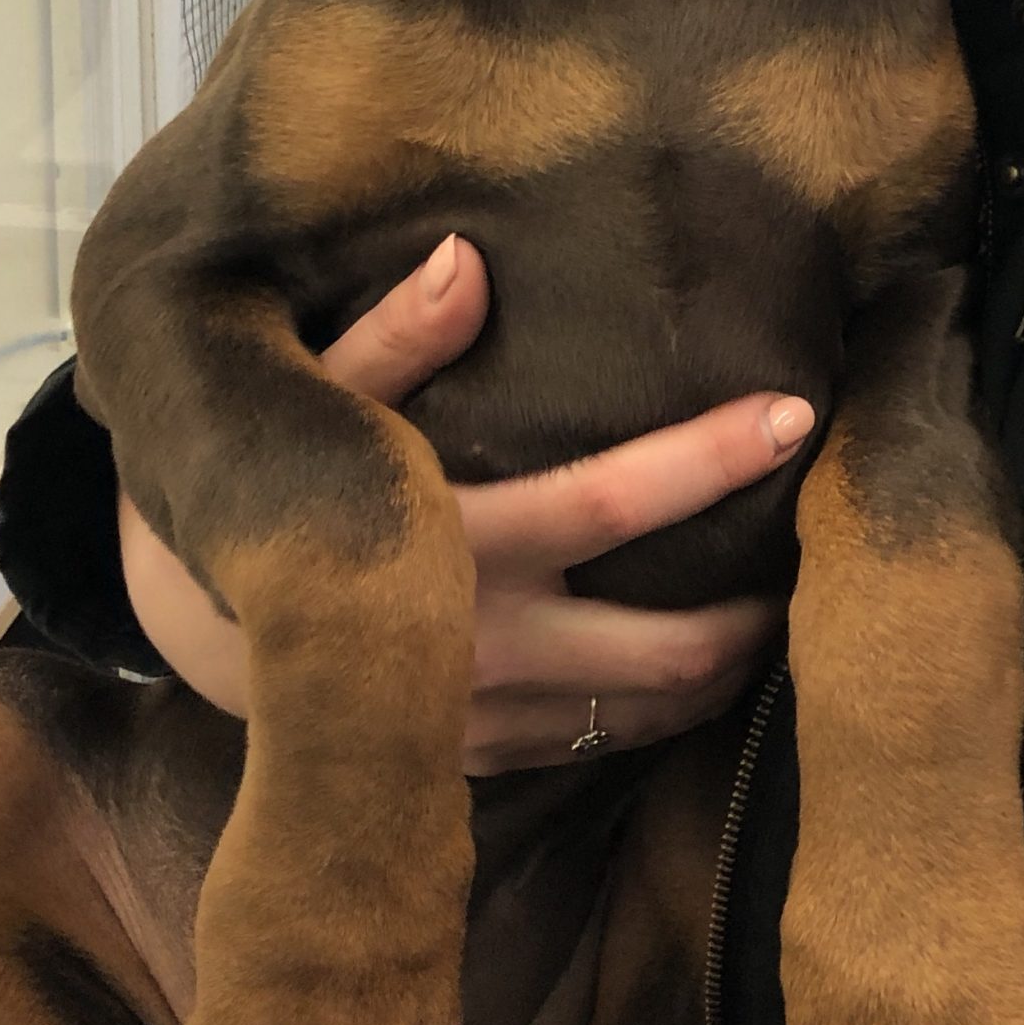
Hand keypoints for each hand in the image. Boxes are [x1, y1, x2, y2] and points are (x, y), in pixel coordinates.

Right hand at [118, 236, 805, 771]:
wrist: (191, 623)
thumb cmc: (270, 485)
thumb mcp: (311, 399)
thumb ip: (392, 339)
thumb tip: (466, 260)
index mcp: (458, 545)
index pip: (611, 504)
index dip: (709, 459)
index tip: (796, 416)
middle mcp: (482, 649)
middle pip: (665, 651)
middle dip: (760, 615)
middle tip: (832, 560)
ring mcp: (481, 722)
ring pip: (644, 715)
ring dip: (724, 671)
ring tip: (790, 617)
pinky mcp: (474, 764)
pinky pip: (596, 748)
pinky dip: (662, 712)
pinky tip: (703, 670)